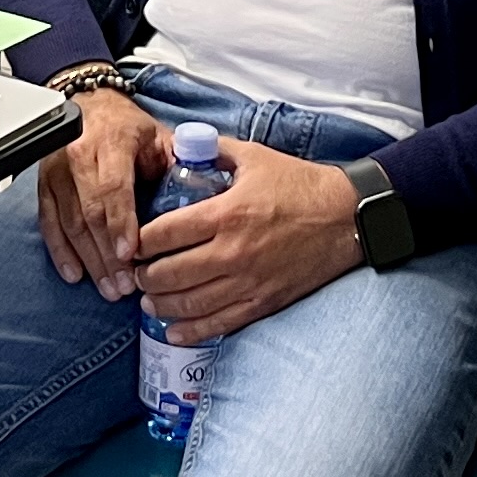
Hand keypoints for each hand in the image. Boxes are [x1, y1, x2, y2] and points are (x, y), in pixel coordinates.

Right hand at [37, 88, 166, 298]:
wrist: (91, 106)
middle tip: (126, 286)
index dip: (121, 222)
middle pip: (90, 212)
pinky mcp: (44, 185)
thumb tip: (203, 198)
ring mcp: (56, 171)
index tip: (130, 254)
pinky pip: (49, 223)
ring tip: (110, 288)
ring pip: (70, 223)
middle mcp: (78, 154)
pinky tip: (76, 275)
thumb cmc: (129, 128)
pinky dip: (61, 252)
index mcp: (112, 140)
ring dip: (90, 260)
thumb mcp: (159, 137)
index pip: (113, 187)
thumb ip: (177, 165)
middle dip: (108, 254)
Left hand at [131, 140, 362, 342]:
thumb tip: (183, 145)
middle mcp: (233, 252)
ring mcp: (248, 281)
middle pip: (171, 274)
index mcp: (226, 213)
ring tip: (148, 301)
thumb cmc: (299, 184)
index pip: (166, 234)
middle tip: (134, 274)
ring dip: (161, 306)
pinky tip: (175, 331)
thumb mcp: (254, 157)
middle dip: (144, 277)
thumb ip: (215, 152)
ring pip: (191, 304)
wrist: (345, 217)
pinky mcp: (264, 301)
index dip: (139, 242)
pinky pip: (221, 323)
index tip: (130, 244)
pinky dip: (193, 331)